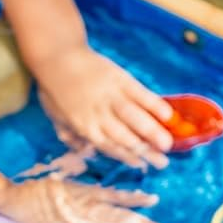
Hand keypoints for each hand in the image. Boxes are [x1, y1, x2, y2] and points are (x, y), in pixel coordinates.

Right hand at [0, 179, 160, 222]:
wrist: (8, 199)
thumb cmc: (31, 191)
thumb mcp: (58, 183)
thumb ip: (78, 191)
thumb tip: (101, 192)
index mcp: (80, 192)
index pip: (113, 195)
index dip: (133, 199)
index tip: (153, 200)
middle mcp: (78, 206)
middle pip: (113, 214)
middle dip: (137, 222)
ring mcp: (68, 221)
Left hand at [33, 44, 173, 168]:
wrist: (56, 56)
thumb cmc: (54, 89)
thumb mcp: (55, 118)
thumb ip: (70, 136)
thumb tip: (84, 151)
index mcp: (84, 127)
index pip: (110, 147)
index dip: (127, 157)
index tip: (143, 166)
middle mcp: (99, 115)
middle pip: (125, 137)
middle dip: (145, 151)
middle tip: (163, 162)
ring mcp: (111, 96)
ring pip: (134, 118)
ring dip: (152, 132)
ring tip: (168, 144)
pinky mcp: (119, 78)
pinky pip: (139, 93)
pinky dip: (154, 104)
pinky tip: (167, 115)